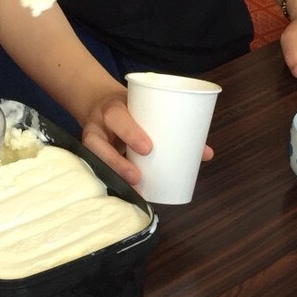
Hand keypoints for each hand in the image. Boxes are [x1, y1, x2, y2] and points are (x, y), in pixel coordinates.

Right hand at [78, 88, 211, 187]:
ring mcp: (90, 142)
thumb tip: (206, 153)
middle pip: (98, 144)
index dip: (130, 133)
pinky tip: (123, 193)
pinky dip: (107, 180)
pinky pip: (94, 168)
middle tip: (138, 177)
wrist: (99, 103)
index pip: (117, 117)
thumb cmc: (130, 109)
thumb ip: (173, 127)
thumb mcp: (146, 109)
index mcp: (113, 109)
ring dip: (112, 175)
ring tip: (133, 190)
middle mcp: (97, 126)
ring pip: (93, 159)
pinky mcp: (89, 155)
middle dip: (117, 162)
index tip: (148, 149)